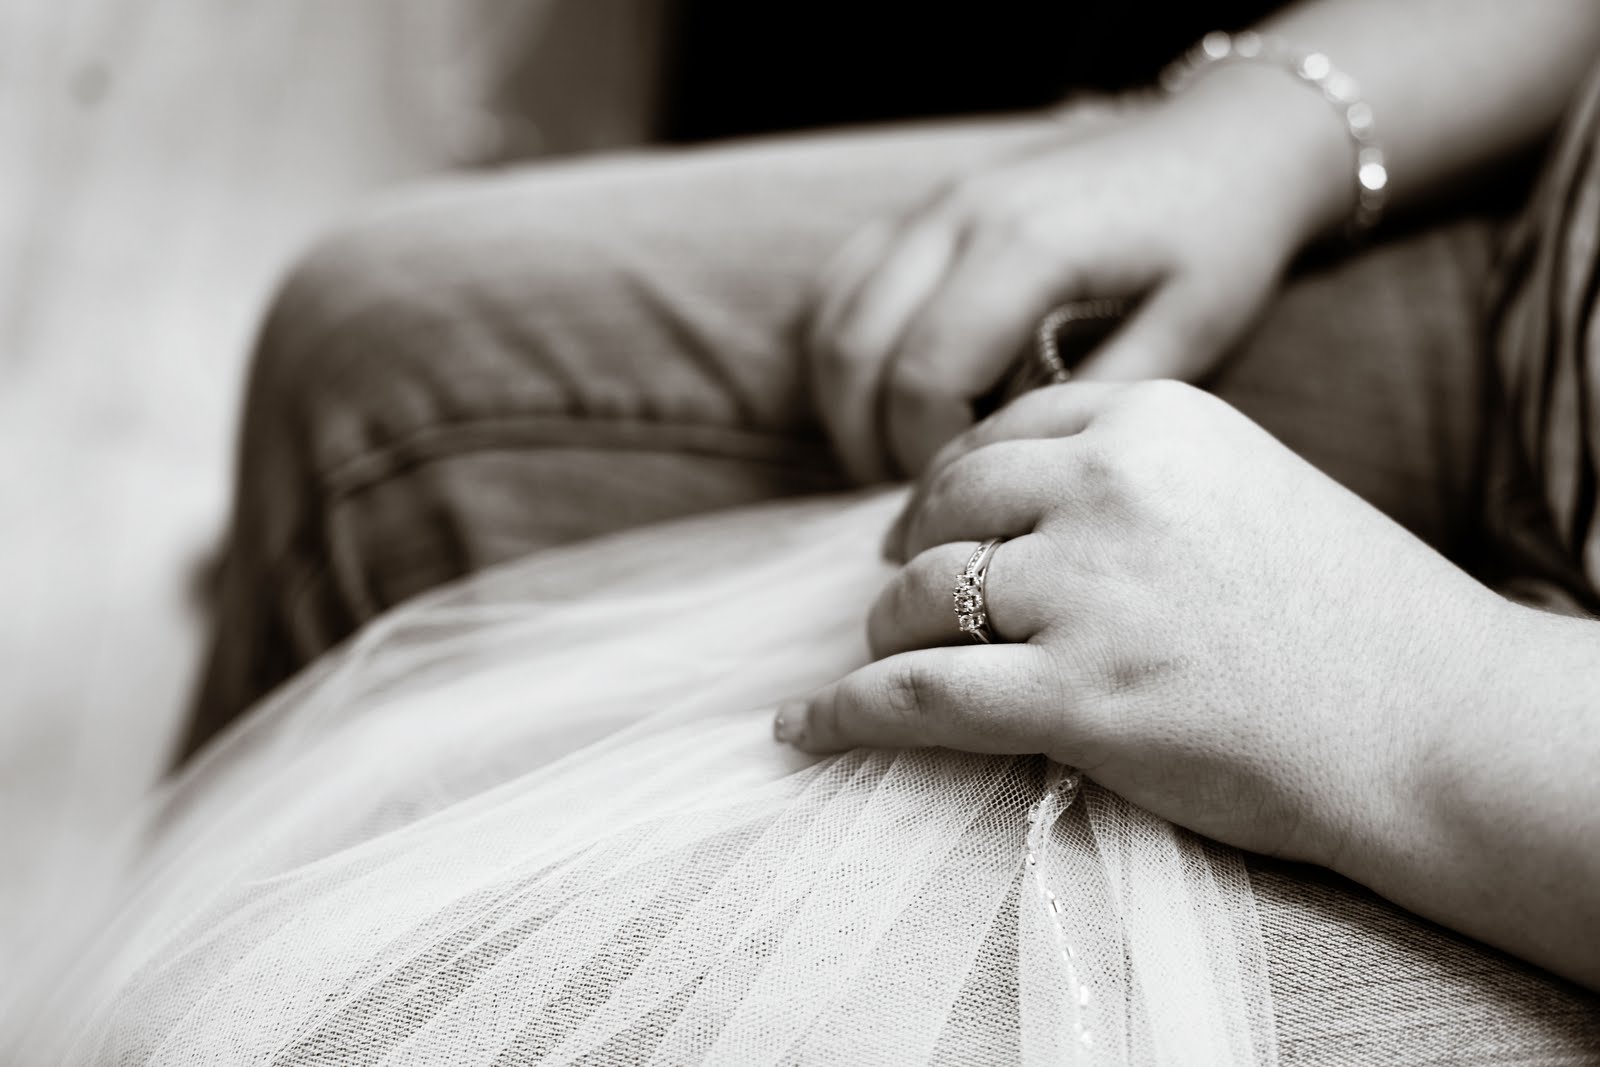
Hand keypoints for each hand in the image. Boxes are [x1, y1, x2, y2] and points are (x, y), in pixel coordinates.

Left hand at [777, 381, 1508, 869]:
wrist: (1436, 724)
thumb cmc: (1351, 615)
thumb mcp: (1241, 486)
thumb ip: (1130, 476)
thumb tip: (1005, 502)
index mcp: (1153, 419)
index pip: (998, 435)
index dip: (944, 486)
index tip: (923, 522)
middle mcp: (1110, 489)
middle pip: (944, 506)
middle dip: (911, 552)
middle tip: (901, 592)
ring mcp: (1089, 593)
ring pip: (919, 595)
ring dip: (887, 630)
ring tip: (885, 657)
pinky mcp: (1077, 698)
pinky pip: (916, 695)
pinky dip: (847, 712)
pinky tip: (805, 727)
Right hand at [804, 77, 1336, 483]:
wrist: (1226, 143)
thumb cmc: (1219, 241)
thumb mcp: (1192, 333)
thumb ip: (1096, 402)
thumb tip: (1012, 469)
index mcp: (1025, 245)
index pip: (923, 376)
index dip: (929, 456)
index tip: (976, 495)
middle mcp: (959, 215)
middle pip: (855, 352)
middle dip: (871, 444)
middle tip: (924, 500)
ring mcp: (931, 206)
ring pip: (829, 322)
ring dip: (845, 407)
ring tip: (897, 462)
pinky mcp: (921, 210)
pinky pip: (837, 289)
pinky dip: (839, 356)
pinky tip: (882, 403)